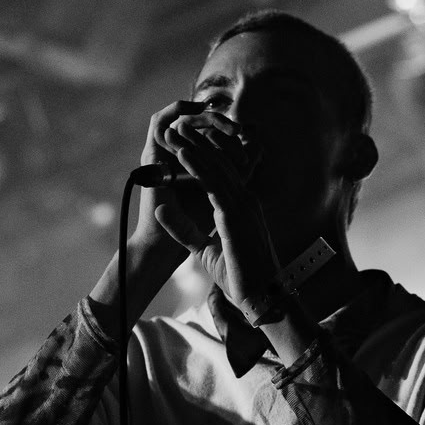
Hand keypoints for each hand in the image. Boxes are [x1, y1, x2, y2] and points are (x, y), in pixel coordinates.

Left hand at [155, 111, 281, 318]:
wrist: (261, 299)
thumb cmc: (240, 279)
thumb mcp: (205, 250)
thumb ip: (186, 230)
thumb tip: (163, 213)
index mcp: (243, 209)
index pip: (222, 175)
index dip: (203, 156)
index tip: (184, 143)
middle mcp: (246, 202)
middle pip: (220, 164)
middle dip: (198, 143)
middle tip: (179, 125)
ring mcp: (244, 206)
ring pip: (217, 168)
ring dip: (195, 147)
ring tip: (177, 130)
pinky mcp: (236, 215)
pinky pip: (214, 184)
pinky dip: (197, 166)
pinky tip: (183, 153)